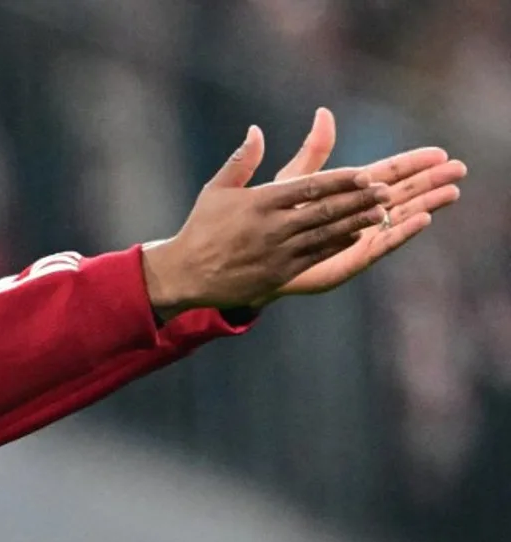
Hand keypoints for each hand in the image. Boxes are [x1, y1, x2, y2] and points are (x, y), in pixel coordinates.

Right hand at [141, 124, 391, 317]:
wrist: (186, 274)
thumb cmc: (201, 228)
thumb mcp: (216, 190)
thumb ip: (241, 160)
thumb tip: (255, 130)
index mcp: (259, 203)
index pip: (308, 188)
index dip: (340, 181)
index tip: (364, 174)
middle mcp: (272, 227)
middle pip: (324, 210)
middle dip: (358, 200)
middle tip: (386, 190)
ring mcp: (278, 252)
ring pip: (326, 234)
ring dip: (356, 222)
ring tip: (382, 211)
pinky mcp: (279, 272)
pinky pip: (316, 255)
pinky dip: (338, 243)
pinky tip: (356, 234)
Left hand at [255, 107, 465, 303]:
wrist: (250, 257)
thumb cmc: (266, 218)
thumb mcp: (290, 180)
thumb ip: (312, 152)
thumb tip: (323, 113)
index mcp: (344, 192)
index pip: (384, 173)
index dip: (410, 163)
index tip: (438, 152)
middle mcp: (355, 214)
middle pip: (399, 194)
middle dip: (428, 182)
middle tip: (459, 169)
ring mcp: (355, 238)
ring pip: (396, 219)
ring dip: (424, 205)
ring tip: (451, 192)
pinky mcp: (348, 259)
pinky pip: (379, 245)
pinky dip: (401, 232)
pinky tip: (423, 219)